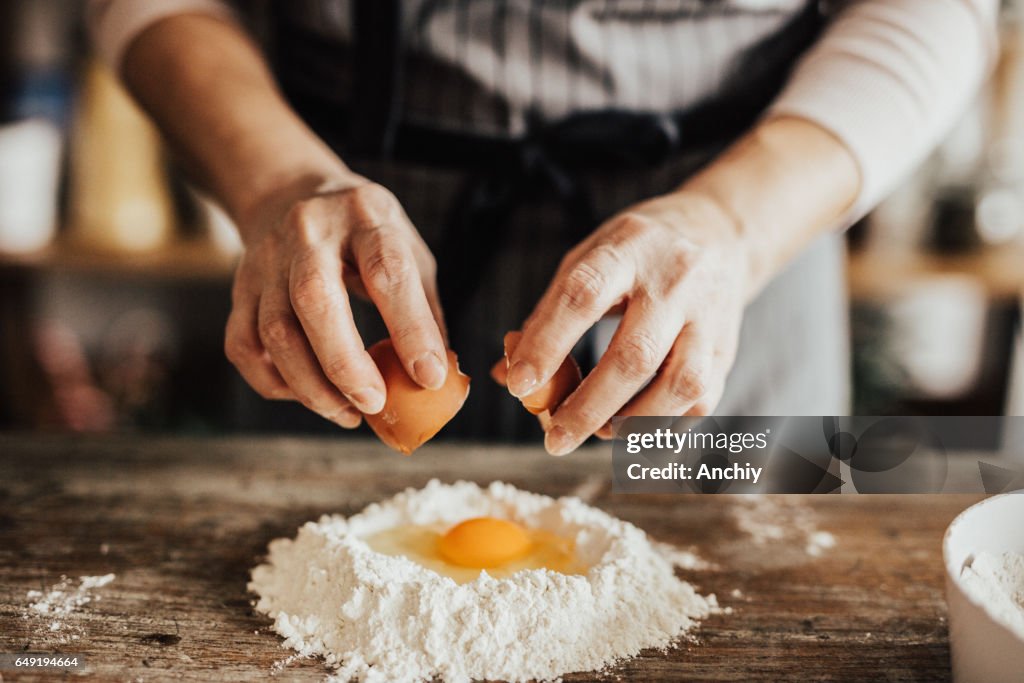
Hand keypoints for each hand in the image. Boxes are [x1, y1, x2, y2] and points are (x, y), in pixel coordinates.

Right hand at [224, 178, 447, 426]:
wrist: (292, 193)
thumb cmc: (366, 234)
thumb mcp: (408, 250)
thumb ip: (424, 310)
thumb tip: (437, 378)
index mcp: (366, 215)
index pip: (387, 270)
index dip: (410, 328)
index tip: (429, 378)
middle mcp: (309, 232)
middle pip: (315, 300)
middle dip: (346, 364)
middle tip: (374, 404)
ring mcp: (267, 259)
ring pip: (275, 332)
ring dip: (312, 386)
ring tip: (348, 413)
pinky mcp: (241, 288)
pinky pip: (244, 346)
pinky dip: (275, 382)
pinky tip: (307, 394)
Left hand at [506, 191, 748, 454]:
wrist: (718, 233)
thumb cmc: (634, 253)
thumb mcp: (587, 260)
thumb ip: (547, 315)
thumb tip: (506, 375)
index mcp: (626, 250)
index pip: (583, 296)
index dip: (548, 344)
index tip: (519, 385)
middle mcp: (674, 281)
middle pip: (634, 355)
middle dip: (589, 407)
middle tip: (555, 440)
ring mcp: (708, 316)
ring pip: (680, 384)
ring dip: (634, 422)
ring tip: (599, 432)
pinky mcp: (726, 348)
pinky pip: (702, 400)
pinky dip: (664, 426)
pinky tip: (634, 430)